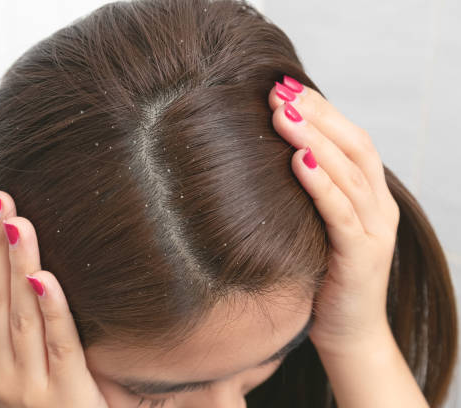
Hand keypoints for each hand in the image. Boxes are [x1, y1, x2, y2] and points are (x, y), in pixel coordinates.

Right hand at [0, 190, 108, 407]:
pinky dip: (51, 311)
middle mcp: (4, 373)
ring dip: (17, 267)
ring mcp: (31, 388)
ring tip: (16, 223)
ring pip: (20, 317)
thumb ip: (36, 324)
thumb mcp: (38, 362)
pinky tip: (44, 279)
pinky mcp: (67, 397)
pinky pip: (60, 347)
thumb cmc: (66, 404)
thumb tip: (39, 268)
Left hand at [268, 78, 400, 355]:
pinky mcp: (361, 258)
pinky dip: (321, 184)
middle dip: (317, 114)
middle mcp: (379, 208)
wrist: (348, 335)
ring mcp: (375, 232)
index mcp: (371, 197)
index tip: (284, 88)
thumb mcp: (319, 227)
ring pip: (349, 173)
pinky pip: (342, 213)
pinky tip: (299, 160)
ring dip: (315, 139)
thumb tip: (275, 157)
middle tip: (279, 91)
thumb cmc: (325, 277)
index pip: (351, 140)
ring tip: (282, 114)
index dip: (321, 111)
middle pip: (354, 146)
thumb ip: (311, 194)